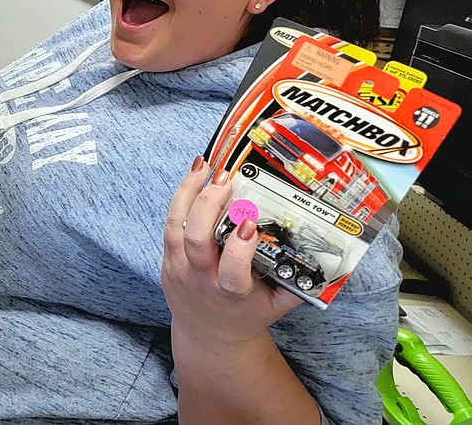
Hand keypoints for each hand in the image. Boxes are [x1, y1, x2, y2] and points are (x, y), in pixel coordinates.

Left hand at [161, 157, 303, 346]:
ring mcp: (179, 268)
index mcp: (231, 293)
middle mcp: (201, 279)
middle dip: (208, 206)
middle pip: (197, 240)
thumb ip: (300, 284)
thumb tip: (333, 258)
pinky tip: (194, 176)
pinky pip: (170, 224)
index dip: (238, 248)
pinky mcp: (167, 258)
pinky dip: (181, 198)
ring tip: (205, 166)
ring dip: (189, 193)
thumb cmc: (246, 314)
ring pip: (177, 226)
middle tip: (225, 179)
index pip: (231, 271)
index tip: (249, 223)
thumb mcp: (277, 305)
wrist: (208, 334)